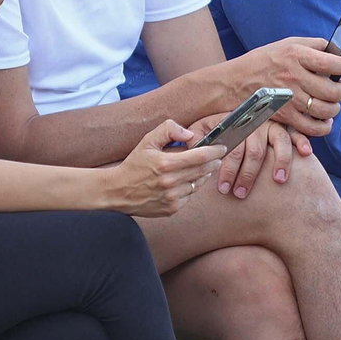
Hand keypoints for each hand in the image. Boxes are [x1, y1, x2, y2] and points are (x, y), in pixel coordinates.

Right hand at [106, 120, 226, 216]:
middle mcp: (171, 183)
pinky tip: (184, 181)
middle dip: (212, 162)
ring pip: (198, 184)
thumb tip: (189, 134)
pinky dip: (190, 187)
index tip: (222, 147)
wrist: (118, 191)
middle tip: (216, 157)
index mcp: (165, 164)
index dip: (214, 151)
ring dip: (202, 175)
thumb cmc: (134, 164)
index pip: (200, 156)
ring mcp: (172, 198)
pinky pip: (189, 196)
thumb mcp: (147, 141)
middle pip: (203, 170)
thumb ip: (168, 130)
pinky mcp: (172, 209)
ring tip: (200, 168)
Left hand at [199, 115, 311, 197]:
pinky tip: (304, 154)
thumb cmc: (216, 126)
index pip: (232, 148)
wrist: (235, 106)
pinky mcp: (286, 127)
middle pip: (254, 151)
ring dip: (280, 162)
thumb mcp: (202, 126)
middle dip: (248, 175)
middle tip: (241, 194)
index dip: (227, 169)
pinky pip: (296, 133)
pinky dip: (302, 142)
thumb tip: (187, 143)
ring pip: (278, 143)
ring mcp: (271, 124)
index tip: (223, 189)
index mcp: (234, 123)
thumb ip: (195, 135)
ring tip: (278, 181)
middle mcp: (254, 123)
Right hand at [223, 38, 340, 137]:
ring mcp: (289, 99)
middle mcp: (294, 77)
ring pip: (326, 110)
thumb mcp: (286, 44)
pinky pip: (313, 127)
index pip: (331, 62)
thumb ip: (313, 45)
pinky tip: (325, 120)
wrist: (234, 82)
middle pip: (333, 91)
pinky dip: (324, 126)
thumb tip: (336, 49)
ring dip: (335, 108)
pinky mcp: (285, 116)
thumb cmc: (263, 61)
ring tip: (332, 103)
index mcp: (296, 55)